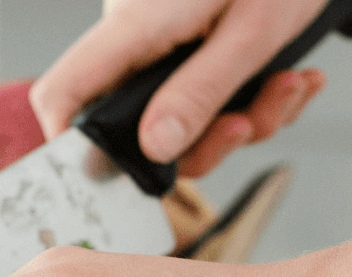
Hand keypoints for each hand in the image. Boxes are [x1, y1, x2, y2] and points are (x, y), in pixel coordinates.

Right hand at [29, 0, 328, 175]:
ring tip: (288, 86)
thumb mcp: (252, 31)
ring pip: (181, 120)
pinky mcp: (189, 50)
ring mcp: (161, 46)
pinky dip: (253, 101)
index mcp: (134, 26)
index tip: (104, 175)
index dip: (67, 142)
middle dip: (204, 142)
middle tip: (248, 123)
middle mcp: (137, 40)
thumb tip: (154, 149)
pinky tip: (288, 78)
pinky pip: (205, 99)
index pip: (63, 92)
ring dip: (243, 119)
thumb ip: (200, 92)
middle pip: (135, 126)